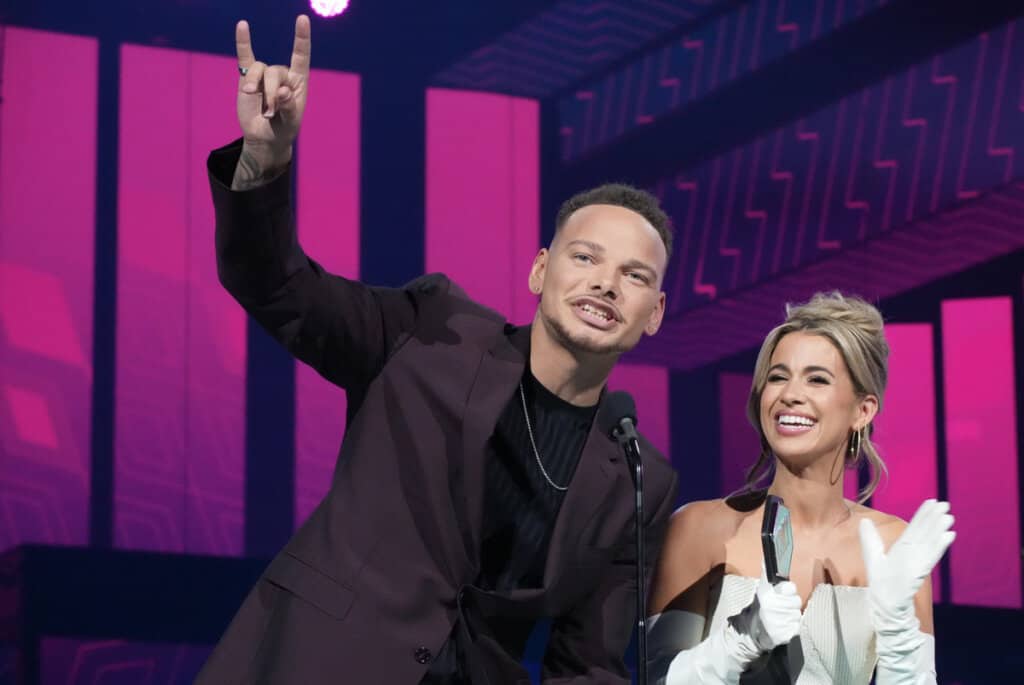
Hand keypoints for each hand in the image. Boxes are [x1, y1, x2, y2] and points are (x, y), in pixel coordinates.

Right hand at [235, 15, 310, 162]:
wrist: (263, 138)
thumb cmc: (282, 130)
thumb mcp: (290, 123)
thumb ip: (288, 108)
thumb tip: (282, 91)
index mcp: (298, 83)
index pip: (301, 56)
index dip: (301, 38)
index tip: (302, 19)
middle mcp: (283, 75)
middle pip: (275, 72)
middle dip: (271, 93)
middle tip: (270, 112)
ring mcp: (264, 76)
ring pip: (260, 70)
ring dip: (257, 88)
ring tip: (259, 107)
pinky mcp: (247, 78)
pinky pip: (245, 57)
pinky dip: (243, 42)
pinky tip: (242, 26)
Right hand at [748, 565, 801, 650]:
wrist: (754, 632)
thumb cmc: (761, 607)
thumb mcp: (762, 589)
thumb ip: (767, 574)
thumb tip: (765, 558)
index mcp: (767, 595)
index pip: (790, 587)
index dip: (788, 590)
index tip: (783, 593)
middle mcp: (774, 608)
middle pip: (796, 601)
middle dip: (790, 603)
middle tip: (781, 607)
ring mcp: (780, 623)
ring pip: (797, 614)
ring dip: (792, 616)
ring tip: (782, 617)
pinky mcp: (787, 635)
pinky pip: (798, 627)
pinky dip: (792, 627)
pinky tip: (784, 626)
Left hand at [859, 499, 954, 623]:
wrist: (883, 603)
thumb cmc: (880, 581)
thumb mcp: (871, 555)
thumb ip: (869, 538)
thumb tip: (865, 520)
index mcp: (903, 547)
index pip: (915, 527)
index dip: (923, 515)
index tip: (932, 501)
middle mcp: (913, 552)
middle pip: (925, 532)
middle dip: (934, 518)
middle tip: (945, 504)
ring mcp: (917, 561)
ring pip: (930, 542)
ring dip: (939, 529)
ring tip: (948, 517)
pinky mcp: (919, 571)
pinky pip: (930, 556)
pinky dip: (939, 546)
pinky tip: (948, 536)